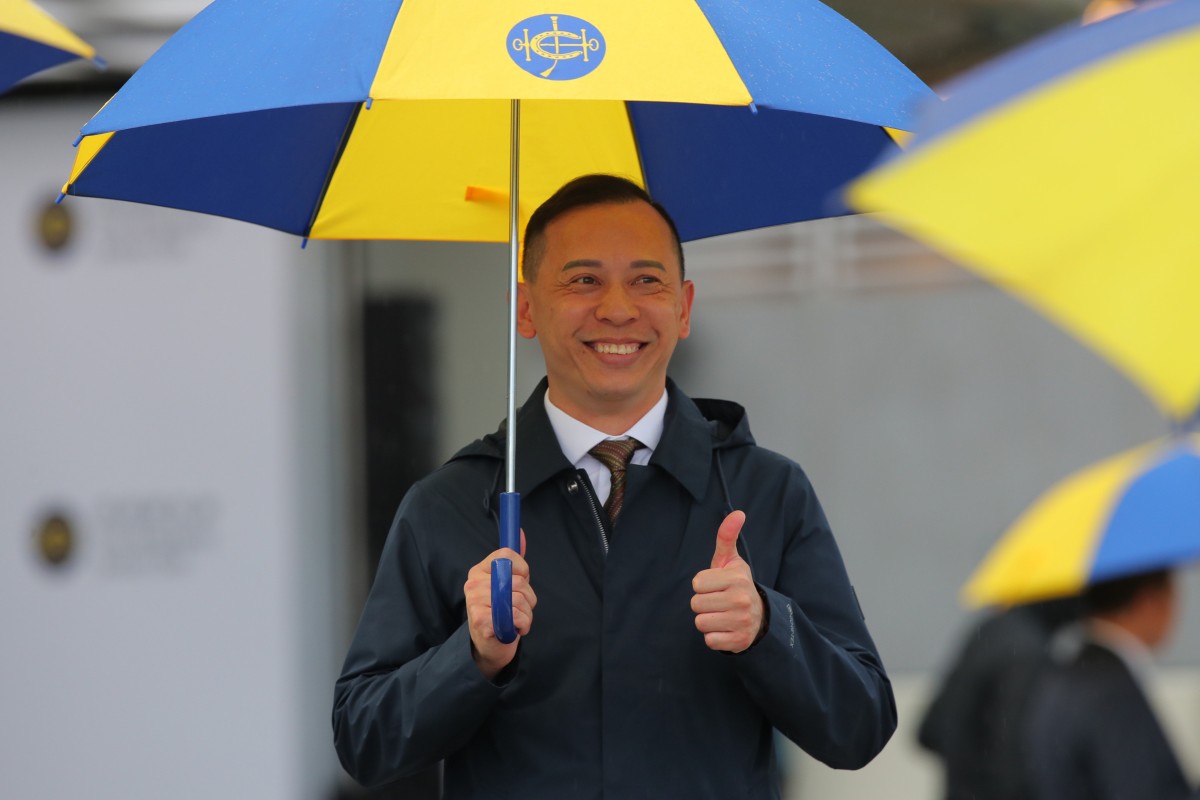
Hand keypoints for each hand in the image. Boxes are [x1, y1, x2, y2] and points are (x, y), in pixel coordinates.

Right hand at [464, 529, 535, 679]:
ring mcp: (475, 602)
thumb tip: (521, 534)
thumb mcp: (505, 584)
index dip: (522, 570)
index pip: (507, 556)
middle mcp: (474, 584)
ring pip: (520, 599)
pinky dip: (522, 624)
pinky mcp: (481, 621)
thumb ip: (513, 562)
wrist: (489, 646)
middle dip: (527, 598)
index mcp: (479, 571)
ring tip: (515, 619)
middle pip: (518, 581)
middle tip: (517, 607)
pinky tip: (514, 628)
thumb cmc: (499, 612)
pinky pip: (516, 615)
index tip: (519, 583)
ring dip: (526, 614)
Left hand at [691, 510, 763, 652]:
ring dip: (707, 620)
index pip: (697, 584)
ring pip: (700, 623)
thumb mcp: (731, 561)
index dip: (703, 585)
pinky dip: (714, 636)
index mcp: (737, 578)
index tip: (716, 586)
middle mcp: (741, 599)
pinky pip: (709, 640)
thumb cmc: (736, 584)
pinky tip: (725, 628)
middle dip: (703, 603)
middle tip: (718, 601)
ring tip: (721, 614)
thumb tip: (737, 513)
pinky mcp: (739, 641)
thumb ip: (727, 537)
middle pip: (696, 604)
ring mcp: (741, 622)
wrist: (758, 616)